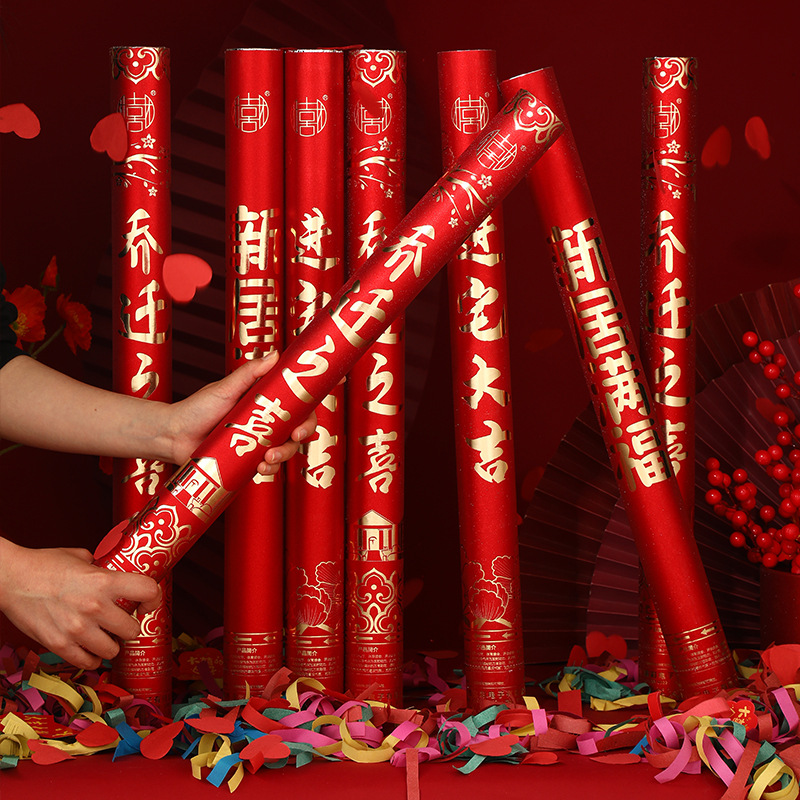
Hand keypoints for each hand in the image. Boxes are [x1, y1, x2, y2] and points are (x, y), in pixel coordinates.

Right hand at [0, 538, 160, 669]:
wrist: (9, 578)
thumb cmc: (44, 564)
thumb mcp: (81, 557)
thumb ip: (102, 567)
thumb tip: (116, 571)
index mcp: (104, 581)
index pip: (147, 591)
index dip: (153, 598)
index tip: (147, 602)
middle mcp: (94, 607)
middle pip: (133, 629)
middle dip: (129, 625)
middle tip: (121, 620)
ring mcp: (77, 629)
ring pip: (113, 650)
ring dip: (112, 643)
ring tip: (105, 635)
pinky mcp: (59, 645)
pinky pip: (88, 662)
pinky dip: (92, 657)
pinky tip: (89, 648)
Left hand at [166, 351, 316, 472]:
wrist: (173, 437)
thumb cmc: (197, 408)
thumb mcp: (225, 388)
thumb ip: (250, 373)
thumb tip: (275, 355)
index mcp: (267, 399)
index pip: (299, 397)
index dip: (316, 397)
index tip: (330, 393)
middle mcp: (268, 420)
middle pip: (301, 425)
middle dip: (304, 432)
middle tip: (294, 436)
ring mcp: (261, 441)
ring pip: (288, 449)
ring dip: (284, 455)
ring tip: (267, 458)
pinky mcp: (251, 460)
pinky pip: (270, 467)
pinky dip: (270, 469)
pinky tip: (260, 469)